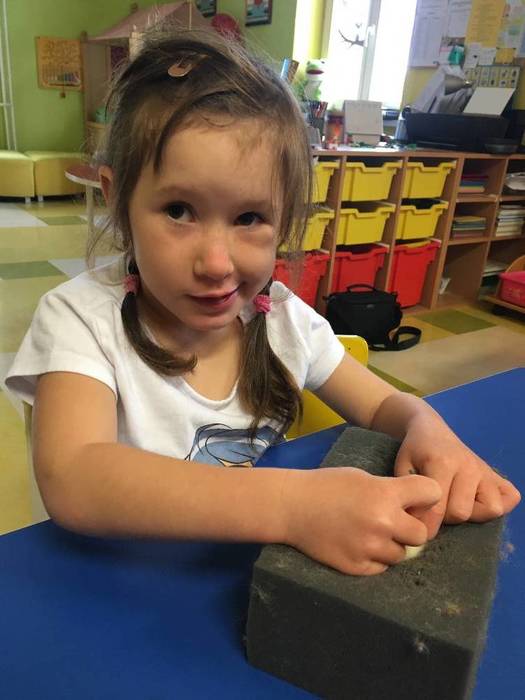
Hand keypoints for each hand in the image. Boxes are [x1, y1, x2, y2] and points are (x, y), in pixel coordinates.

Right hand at [281, 467, 440, 575]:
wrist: (291, 506)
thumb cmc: (327, 485)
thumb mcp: (363, 477)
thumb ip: (390, 491)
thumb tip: (416, 508)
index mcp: (385, 494)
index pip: (432, 493)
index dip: (426, 496)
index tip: (416, 499)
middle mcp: (382, 522)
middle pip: (422, 534)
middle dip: (410, 527)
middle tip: (394, 522)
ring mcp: (369, 547)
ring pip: (401, 554)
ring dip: (391, 545)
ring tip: (370, 533)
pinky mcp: (357, 567)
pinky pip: (381, 567)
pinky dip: (374, 558)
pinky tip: (358, 544)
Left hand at [394, 419, 520, 538]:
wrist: (431, 430)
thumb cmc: (415, 452)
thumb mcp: (402, 468)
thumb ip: (409, 495)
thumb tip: (416, 524)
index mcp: (442, 463)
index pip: (437, 508)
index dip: (425, 525)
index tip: (417, 528)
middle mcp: (468, 466)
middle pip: (462, 512)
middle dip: (445, 519)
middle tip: (435, 509)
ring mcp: (485, 470)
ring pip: (492, 509)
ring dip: (472, 515)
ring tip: (456, 505)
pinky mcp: (496, 474)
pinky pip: (510, 498)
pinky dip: (500, 505)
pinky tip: (478, 501)